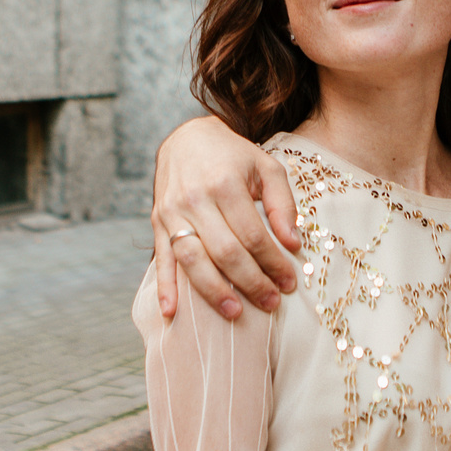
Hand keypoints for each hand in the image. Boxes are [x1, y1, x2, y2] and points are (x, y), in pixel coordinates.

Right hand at [151, 117, 299, 320]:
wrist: (187, 138)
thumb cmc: (233, 156)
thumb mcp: (266, 168)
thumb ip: (282, 203)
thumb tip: (293, 244)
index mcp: (225, 183)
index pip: (252, 235)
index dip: (273, 263)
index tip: (289, 283)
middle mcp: (195, 198)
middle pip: (225, 252)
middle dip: (251, 282)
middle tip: (270, 302)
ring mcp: (172, 212)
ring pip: (192, 260)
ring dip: (213, 291)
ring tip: (235, 313)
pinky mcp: (157, 221)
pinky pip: (161, 258)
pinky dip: (164, 287)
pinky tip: (172, 312)